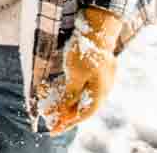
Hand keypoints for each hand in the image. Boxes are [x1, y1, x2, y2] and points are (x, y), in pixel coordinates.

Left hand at [47, 7, 120, 133]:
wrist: (97, 28)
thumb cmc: (85, 51)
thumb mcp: (75, 75)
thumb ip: (71, 95)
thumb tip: (66, 111)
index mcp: (100, 93)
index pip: (83, 114)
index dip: (68, 122)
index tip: (54, 129)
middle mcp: (104, 89)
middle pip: (84, 107)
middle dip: (67, 114)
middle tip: (52, 118)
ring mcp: (103, 79)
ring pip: (85, 96)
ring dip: (70, 102)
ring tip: (55, 106)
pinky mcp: (99, 70)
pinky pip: (86, 86)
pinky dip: (74, 91)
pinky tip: (65, 91)